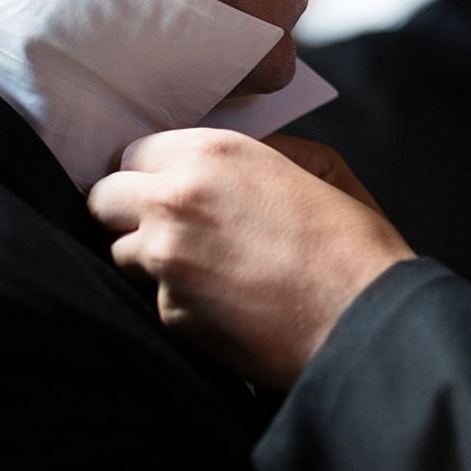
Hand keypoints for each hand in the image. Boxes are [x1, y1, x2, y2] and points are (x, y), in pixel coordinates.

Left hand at [87, 129, 413, 386]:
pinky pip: (155, 300)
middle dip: (127, 212)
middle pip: (103, 200)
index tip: (168, 187)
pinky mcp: (171, 314)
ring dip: (150, 259)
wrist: (366, 321)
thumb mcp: (320, 168)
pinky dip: (181, 302)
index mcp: (212, 154)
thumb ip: (262, 150)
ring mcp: (166, 260)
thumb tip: (232, 159)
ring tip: (206, 270)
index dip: (151, 172)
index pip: (132, 153)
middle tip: (168, 228)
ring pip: (121, 253)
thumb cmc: (353, 244)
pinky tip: (225, 304)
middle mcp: (174, 201)